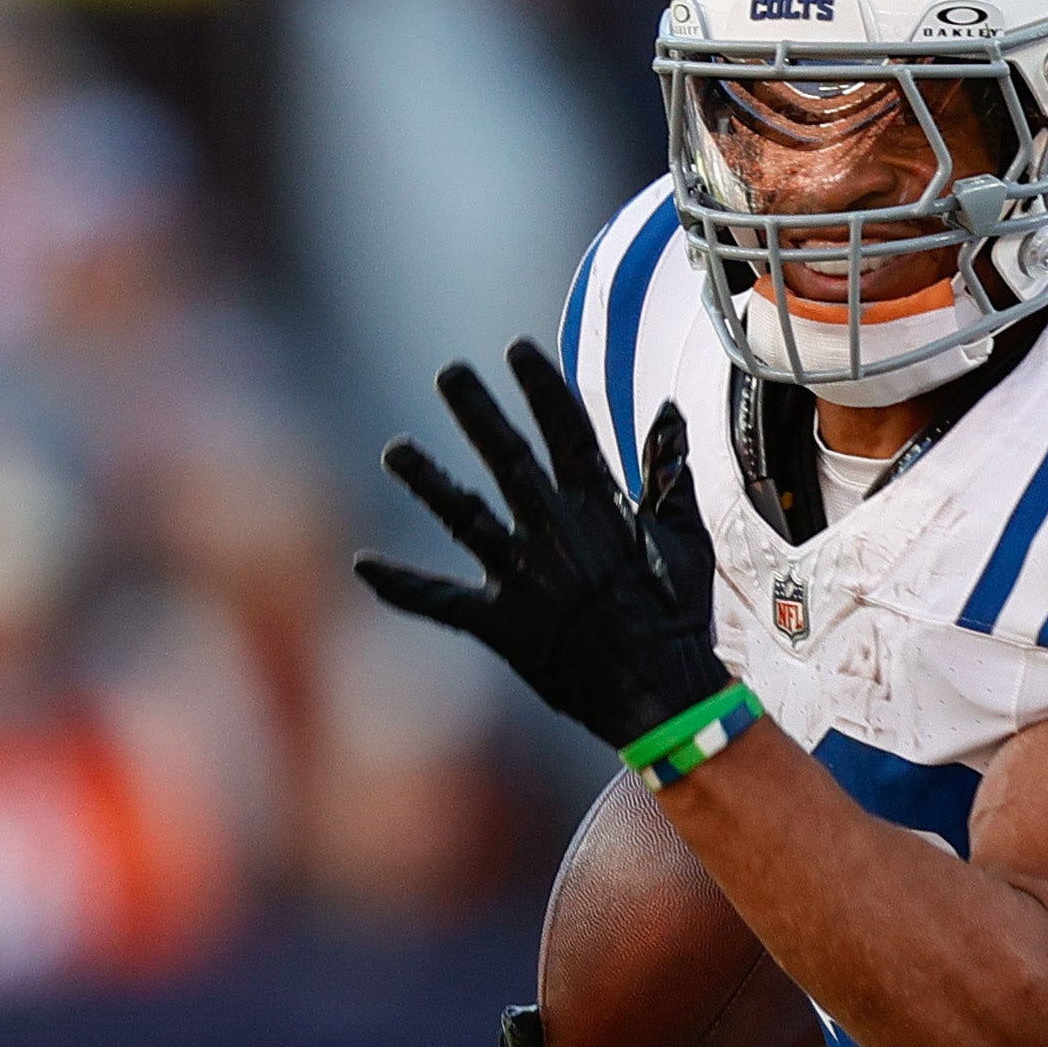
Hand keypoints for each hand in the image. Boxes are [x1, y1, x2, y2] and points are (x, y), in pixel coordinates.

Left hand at [358, 344, 727, 755]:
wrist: (661, 696)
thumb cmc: (677, 620)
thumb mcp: (684, 540)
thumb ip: (669, 475)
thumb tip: (668, 415)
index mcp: (600, 510)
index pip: (567, 432)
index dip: (541, 388)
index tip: (517, 350)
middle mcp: (555, 533)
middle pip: (507, 458)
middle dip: (477, 412)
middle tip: (451, 374)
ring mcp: (523, 577)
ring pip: (464, 516)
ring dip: (428, 481)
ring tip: (395, 450)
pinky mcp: (501, 623)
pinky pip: (442, 601)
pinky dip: (402, 585)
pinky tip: (363, 565)